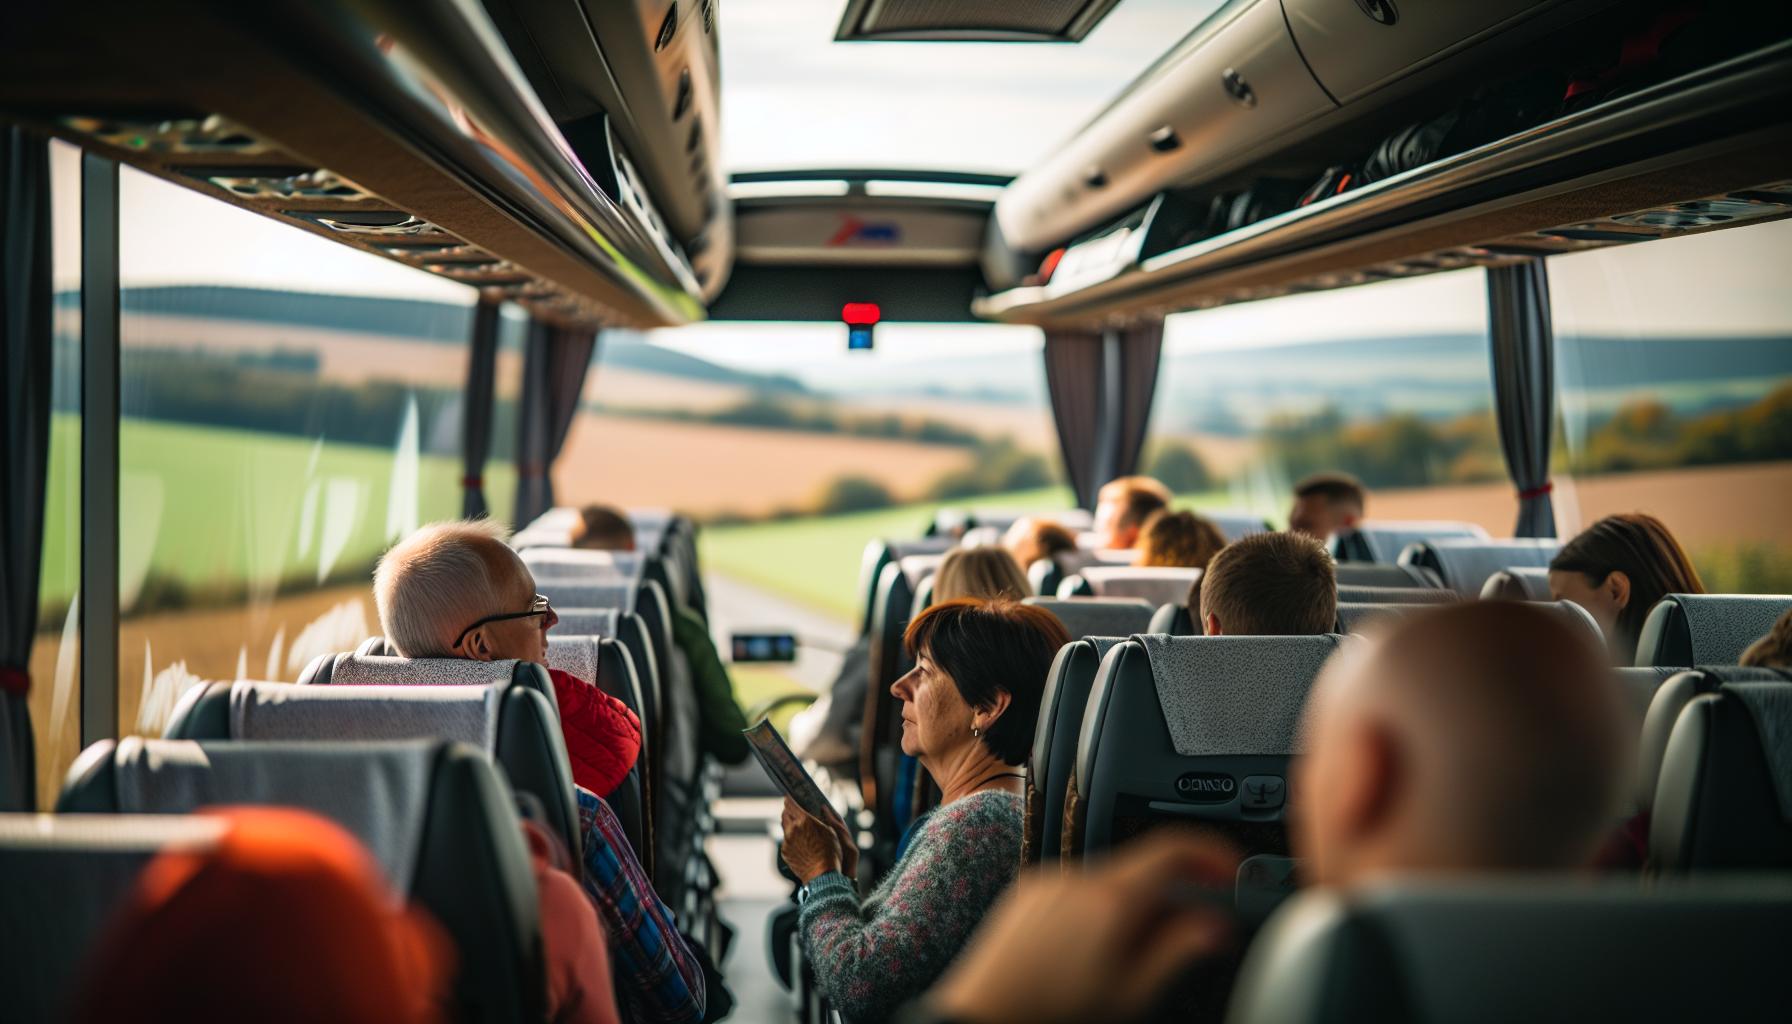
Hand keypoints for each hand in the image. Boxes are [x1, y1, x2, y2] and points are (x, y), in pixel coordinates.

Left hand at [779, 797, 845, 883]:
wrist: (822, 875)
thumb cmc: (830, 852)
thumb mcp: (830, 831)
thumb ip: (821, 819)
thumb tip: (820, 810)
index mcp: (804, 820)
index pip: (791, 804)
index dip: (789, 799)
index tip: (788, 797)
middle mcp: (792, 829)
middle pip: (784, 814)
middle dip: (788, 811)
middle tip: (792, 811)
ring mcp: (787, 841)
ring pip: (784, 828)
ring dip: (789, 824)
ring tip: (797, 827)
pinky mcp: (785, 852)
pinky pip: (786, 841)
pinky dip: (791, 839)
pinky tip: (799, 843)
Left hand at [929, 831, 1239, 1023]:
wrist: (987, 1012)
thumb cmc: (1053, 1010)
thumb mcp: (1131, 991)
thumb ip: (1179, 950)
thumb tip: (1217, 925)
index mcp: (1112, 898)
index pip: (1176, 847)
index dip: (1213, 852)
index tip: (1230, 872)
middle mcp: (1079, 877)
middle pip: (1145, 865)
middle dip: (1173, 893)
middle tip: (1187, 933)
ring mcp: (1051, 879)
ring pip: (1111, 879)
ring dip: (1133, 904)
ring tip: (1125, 956)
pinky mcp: (1030, 890)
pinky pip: (1078, 886)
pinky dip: (1098, 908)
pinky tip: (1088, 949)